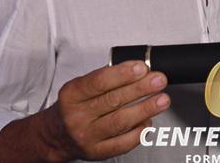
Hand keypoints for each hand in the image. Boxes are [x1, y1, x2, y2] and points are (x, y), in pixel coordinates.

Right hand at [0, 60, 169, 161]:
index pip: (99, 82)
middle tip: (159, 81)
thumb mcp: (80, 86)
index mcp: (72, 95)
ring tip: (162, 100)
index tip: (142, 68)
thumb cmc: (73, 106)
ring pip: (120, 122)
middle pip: (113, 101)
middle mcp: (77, 116)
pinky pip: (123, 143)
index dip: (123, 74)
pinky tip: (149, 121)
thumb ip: (105, 78)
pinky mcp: (97, 152)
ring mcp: (87, 136)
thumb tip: (139, 70)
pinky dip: (139, 131)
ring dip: (145, 109)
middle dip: (140, 89)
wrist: (56, 135)